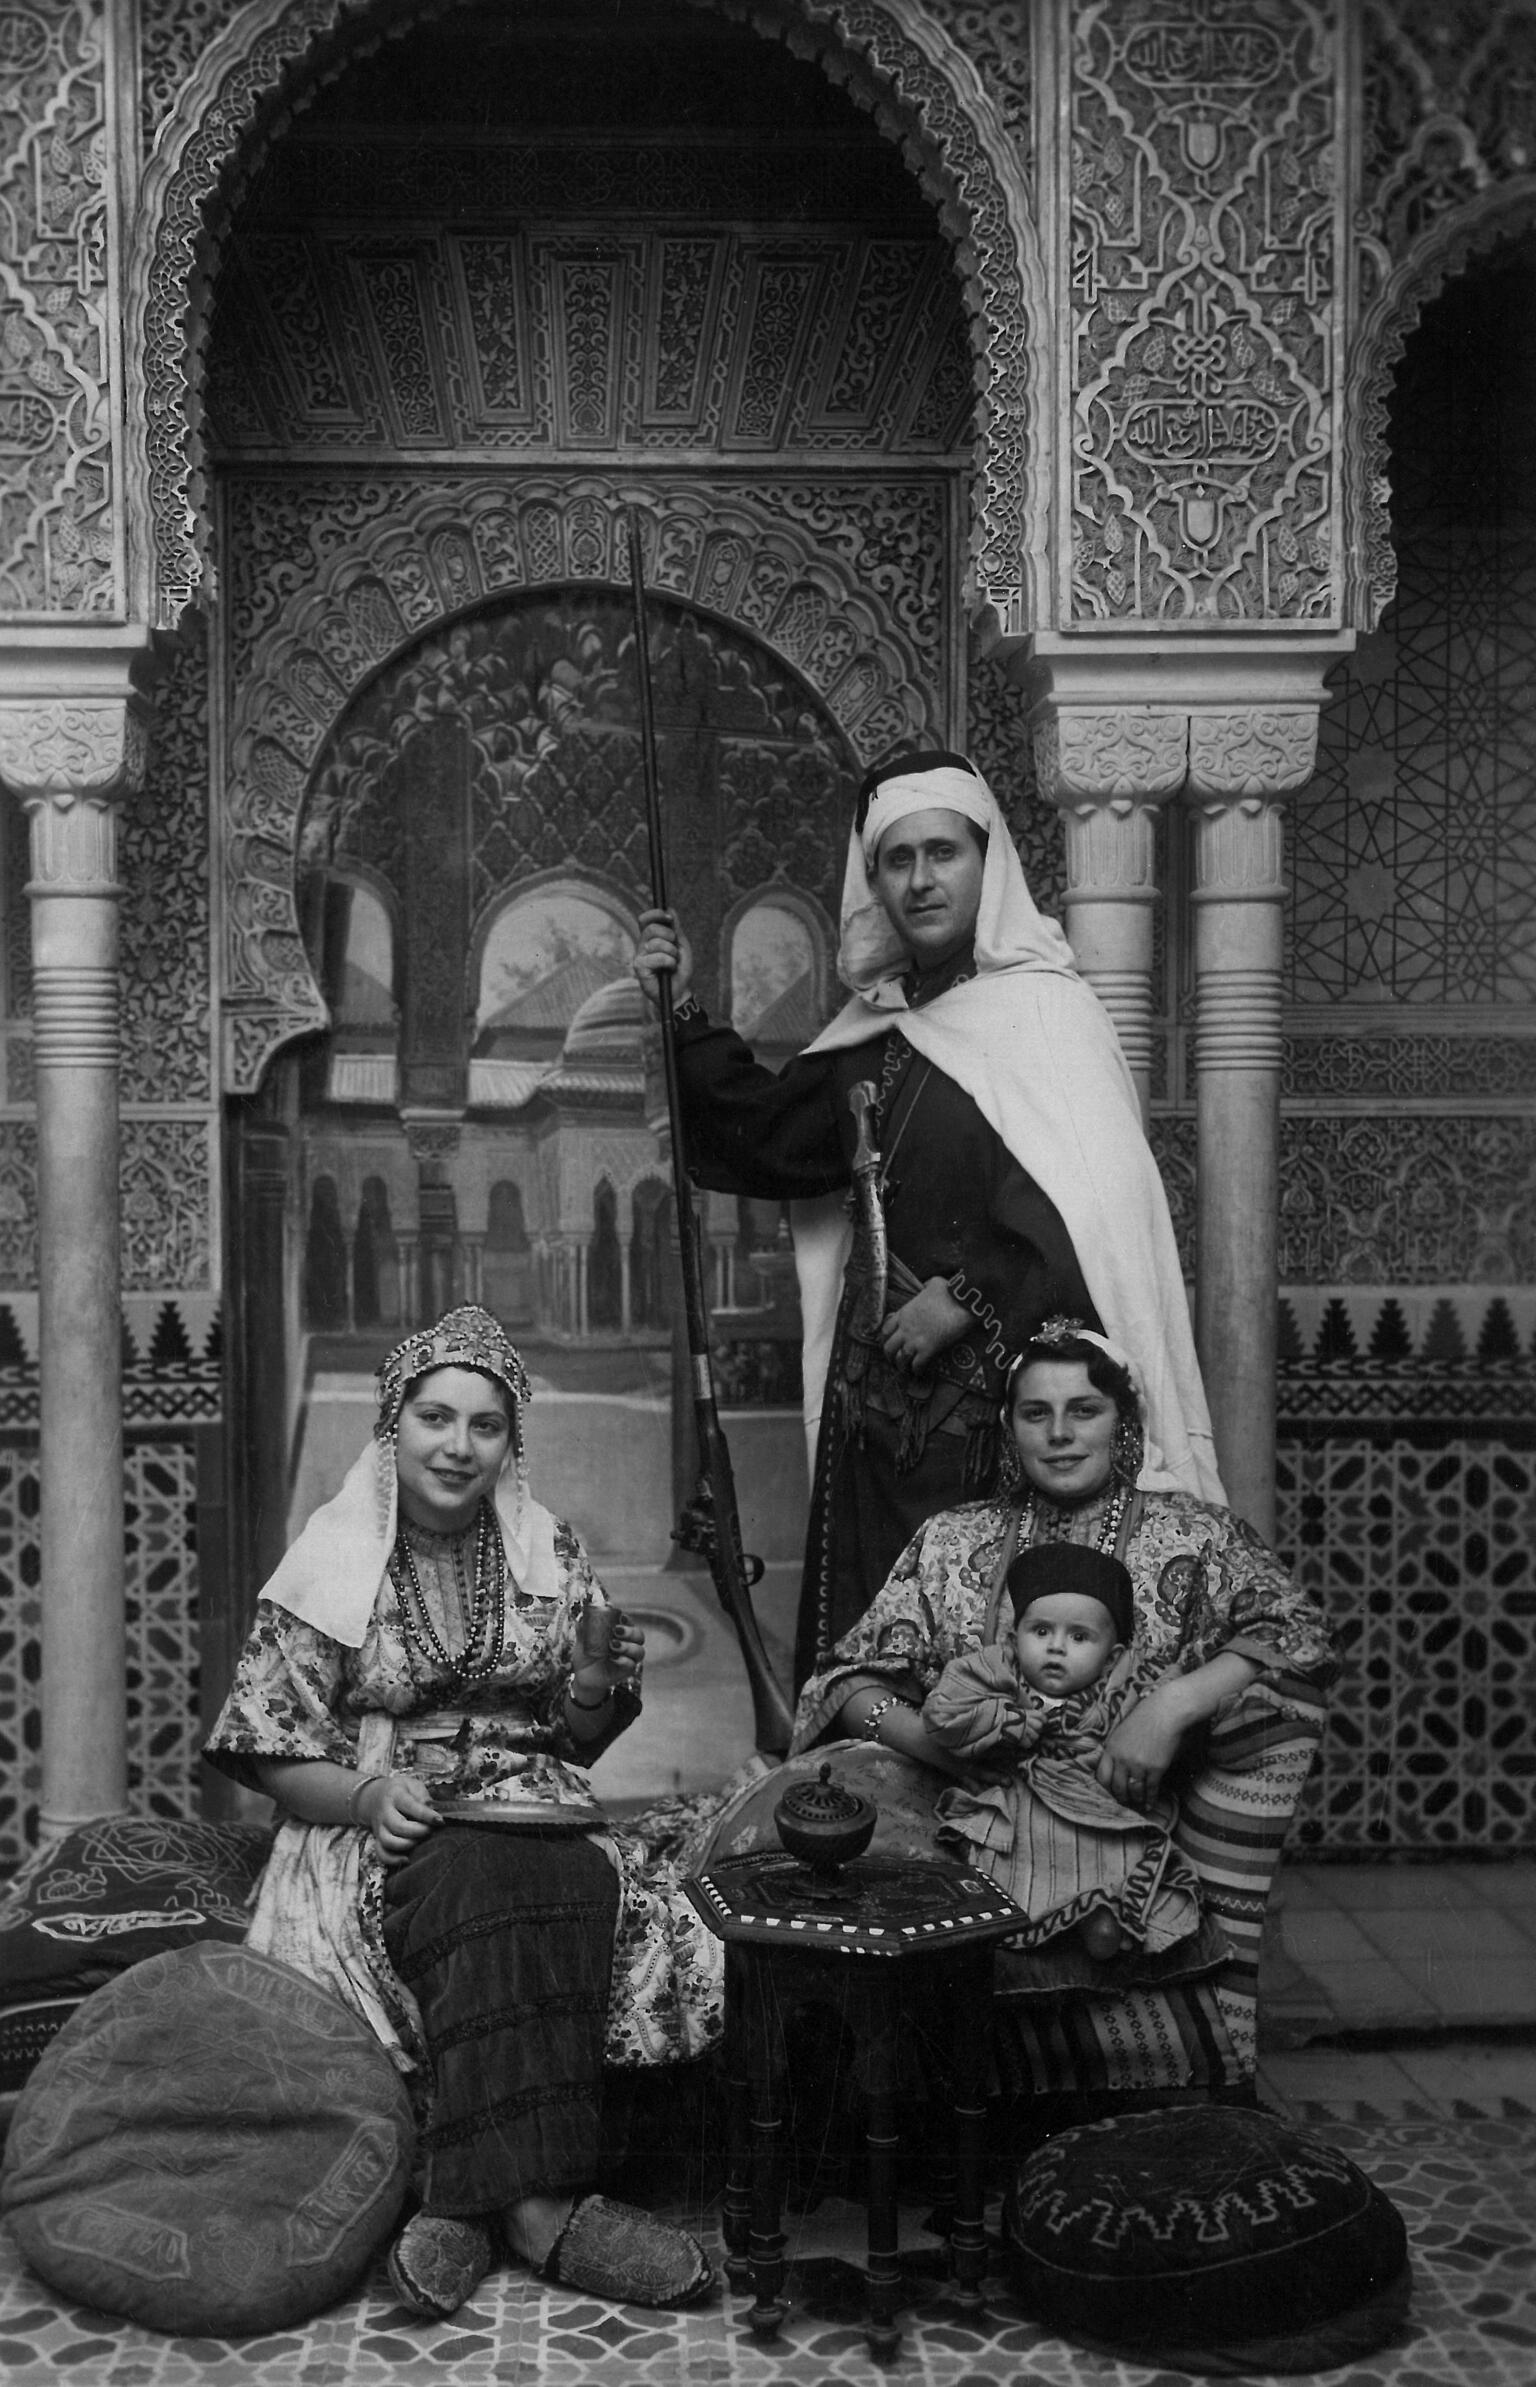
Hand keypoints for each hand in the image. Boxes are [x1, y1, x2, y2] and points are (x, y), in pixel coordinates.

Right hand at [356, 1771, 439, 1867]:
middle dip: (418, 1831)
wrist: (375, 1796)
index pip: (411, 1806)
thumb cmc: (401, 1791)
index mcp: (395, 1795)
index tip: (440, 1821)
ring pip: (388, 1842)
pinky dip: (393, 1859)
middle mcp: (385, 1812)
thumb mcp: (413, 1785)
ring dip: (407, 1845)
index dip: (426, 1815)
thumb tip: (433, 1811)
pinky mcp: (378, 1839)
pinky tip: (407, 1859)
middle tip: (430, 1830)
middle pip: (398, 1826)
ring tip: (420, 1841)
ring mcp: (379, 1827)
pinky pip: (381, 1854)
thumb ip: (423, 1796)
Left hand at [570, 1614, 644, 1708]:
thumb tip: (580, 1622)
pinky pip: (631, 1665)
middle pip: (639, 1635)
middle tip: (616, 1631)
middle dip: (630, 1632)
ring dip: (627, 1646)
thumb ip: (582, 1632)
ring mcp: (629, 1658)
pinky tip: (614, 1658)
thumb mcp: (582, 1642)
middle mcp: (628, 1643)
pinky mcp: (627, 1670)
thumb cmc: (586, 1655)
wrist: (583, 1676)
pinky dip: (624, 1660)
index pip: (629, 1623)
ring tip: (613, 1645)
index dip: (627, 1619)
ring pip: (639, 1650)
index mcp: (620, 1632)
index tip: (620, 1617)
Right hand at [633, 908, 691, 1009]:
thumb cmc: (679, 969)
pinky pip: (656, 957)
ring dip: (671, 952)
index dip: (655, 914)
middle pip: (650, 928)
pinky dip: (669, 962)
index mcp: (650, 938)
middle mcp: (642, 945)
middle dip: (668, 935)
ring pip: (656, 943)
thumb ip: (676, 929)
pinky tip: (669, 969)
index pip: (645, 919)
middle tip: (674, 947)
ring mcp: (639, 956)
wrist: (680, 991)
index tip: (669, 919)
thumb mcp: (681, 946)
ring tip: (673, 962)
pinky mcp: (639, 967)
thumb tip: (670, 909)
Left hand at [880, 1277, 970, 1372]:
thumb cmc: (950, 1291)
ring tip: (905, 1369)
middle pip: (888, 1347)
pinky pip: (917, 1365)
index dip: (884, 1338)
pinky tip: (919, 1373)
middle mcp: (905, 1328)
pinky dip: (917, 1371)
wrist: (963, 1302)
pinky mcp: (928, 1349)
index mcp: (904, 1312)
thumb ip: (926, 1286)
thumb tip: (927, 1285)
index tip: (887, 1342)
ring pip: (900, 1359)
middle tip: (894, 1359)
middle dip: (890, 1355)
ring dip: (902, 1365)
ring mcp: (915, 1340)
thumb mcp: (933, 1283)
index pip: (885, 1329)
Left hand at [1095, 1687, 1188, 1808]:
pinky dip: (1150, 1799)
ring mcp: (1138, 1765)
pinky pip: (1150, 1789)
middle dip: (1121, 1798)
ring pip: (1134, 1791)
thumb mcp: (1122, 1731)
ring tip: (1138, 1804)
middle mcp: (1122, 1759)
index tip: (1109, 1793)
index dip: (1105, 1788)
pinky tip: (1149, 1804)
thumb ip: (1116, 1749)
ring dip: (1136, 1800)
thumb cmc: (1145, 1717)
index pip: (1102, 1776)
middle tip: (1124, 1803)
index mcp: (1111, 1748)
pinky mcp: (1155, 1768)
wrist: (1166, 1712)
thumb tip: (1114, 1766)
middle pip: (1117, 1787)